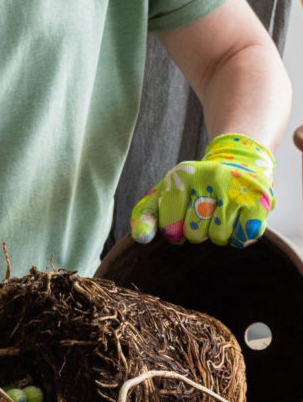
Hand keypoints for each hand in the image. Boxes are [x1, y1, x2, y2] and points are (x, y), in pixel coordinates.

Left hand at [130, 133, 274, 247]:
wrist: (238, 163)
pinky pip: (242, 237)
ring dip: (217, 235)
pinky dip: (238, 237)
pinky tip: (236, 220)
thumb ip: (145, 215)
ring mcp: (237, 188)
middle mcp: (210, 177)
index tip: (180, 220)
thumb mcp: (164, 194)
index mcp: (182, 176)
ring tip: (220, 216)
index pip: (169, 227)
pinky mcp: (259, 200)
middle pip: (194, 234)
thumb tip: (141, 238)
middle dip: (196, 233)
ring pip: (218, 236)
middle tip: (203, 216)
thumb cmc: (194, 188)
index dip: (174, 232)